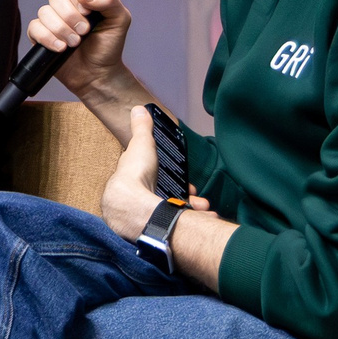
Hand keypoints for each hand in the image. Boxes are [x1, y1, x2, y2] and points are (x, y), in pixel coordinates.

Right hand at [28, 0, 132, 95]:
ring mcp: (51, 21)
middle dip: (70, 16)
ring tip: (75, 43)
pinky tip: (61, 48)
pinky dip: (48, 38)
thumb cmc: (109, 47)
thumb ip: (109, 1)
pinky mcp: (40, 36)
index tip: (87, 11)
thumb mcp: (120, 20)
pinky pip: (35, 28)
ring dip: (61, 29)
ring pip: (44, 12)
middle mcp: (66, 6)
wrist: (98, 74)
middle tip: (84, 31)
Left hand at [100, 105, 210, 240]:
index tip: (189, 186)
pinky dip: (191, 223)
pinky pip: (176, 226)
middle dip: (189, 200)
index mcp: (135, 182)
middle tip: (200, 201)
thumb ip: (142, 128)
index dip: (177, 184)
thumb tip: (138, 108)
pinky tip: (204, 220)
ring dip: (193, 212)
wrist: (131, 206)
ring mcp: (145, 216)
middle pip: (169, 201)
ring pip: (175, 214)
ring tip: (205, 210)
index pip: (159, 184)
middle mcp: (138, 200)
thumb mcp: (141, 144)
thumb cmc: (135, 173)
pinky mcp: (152, 230)